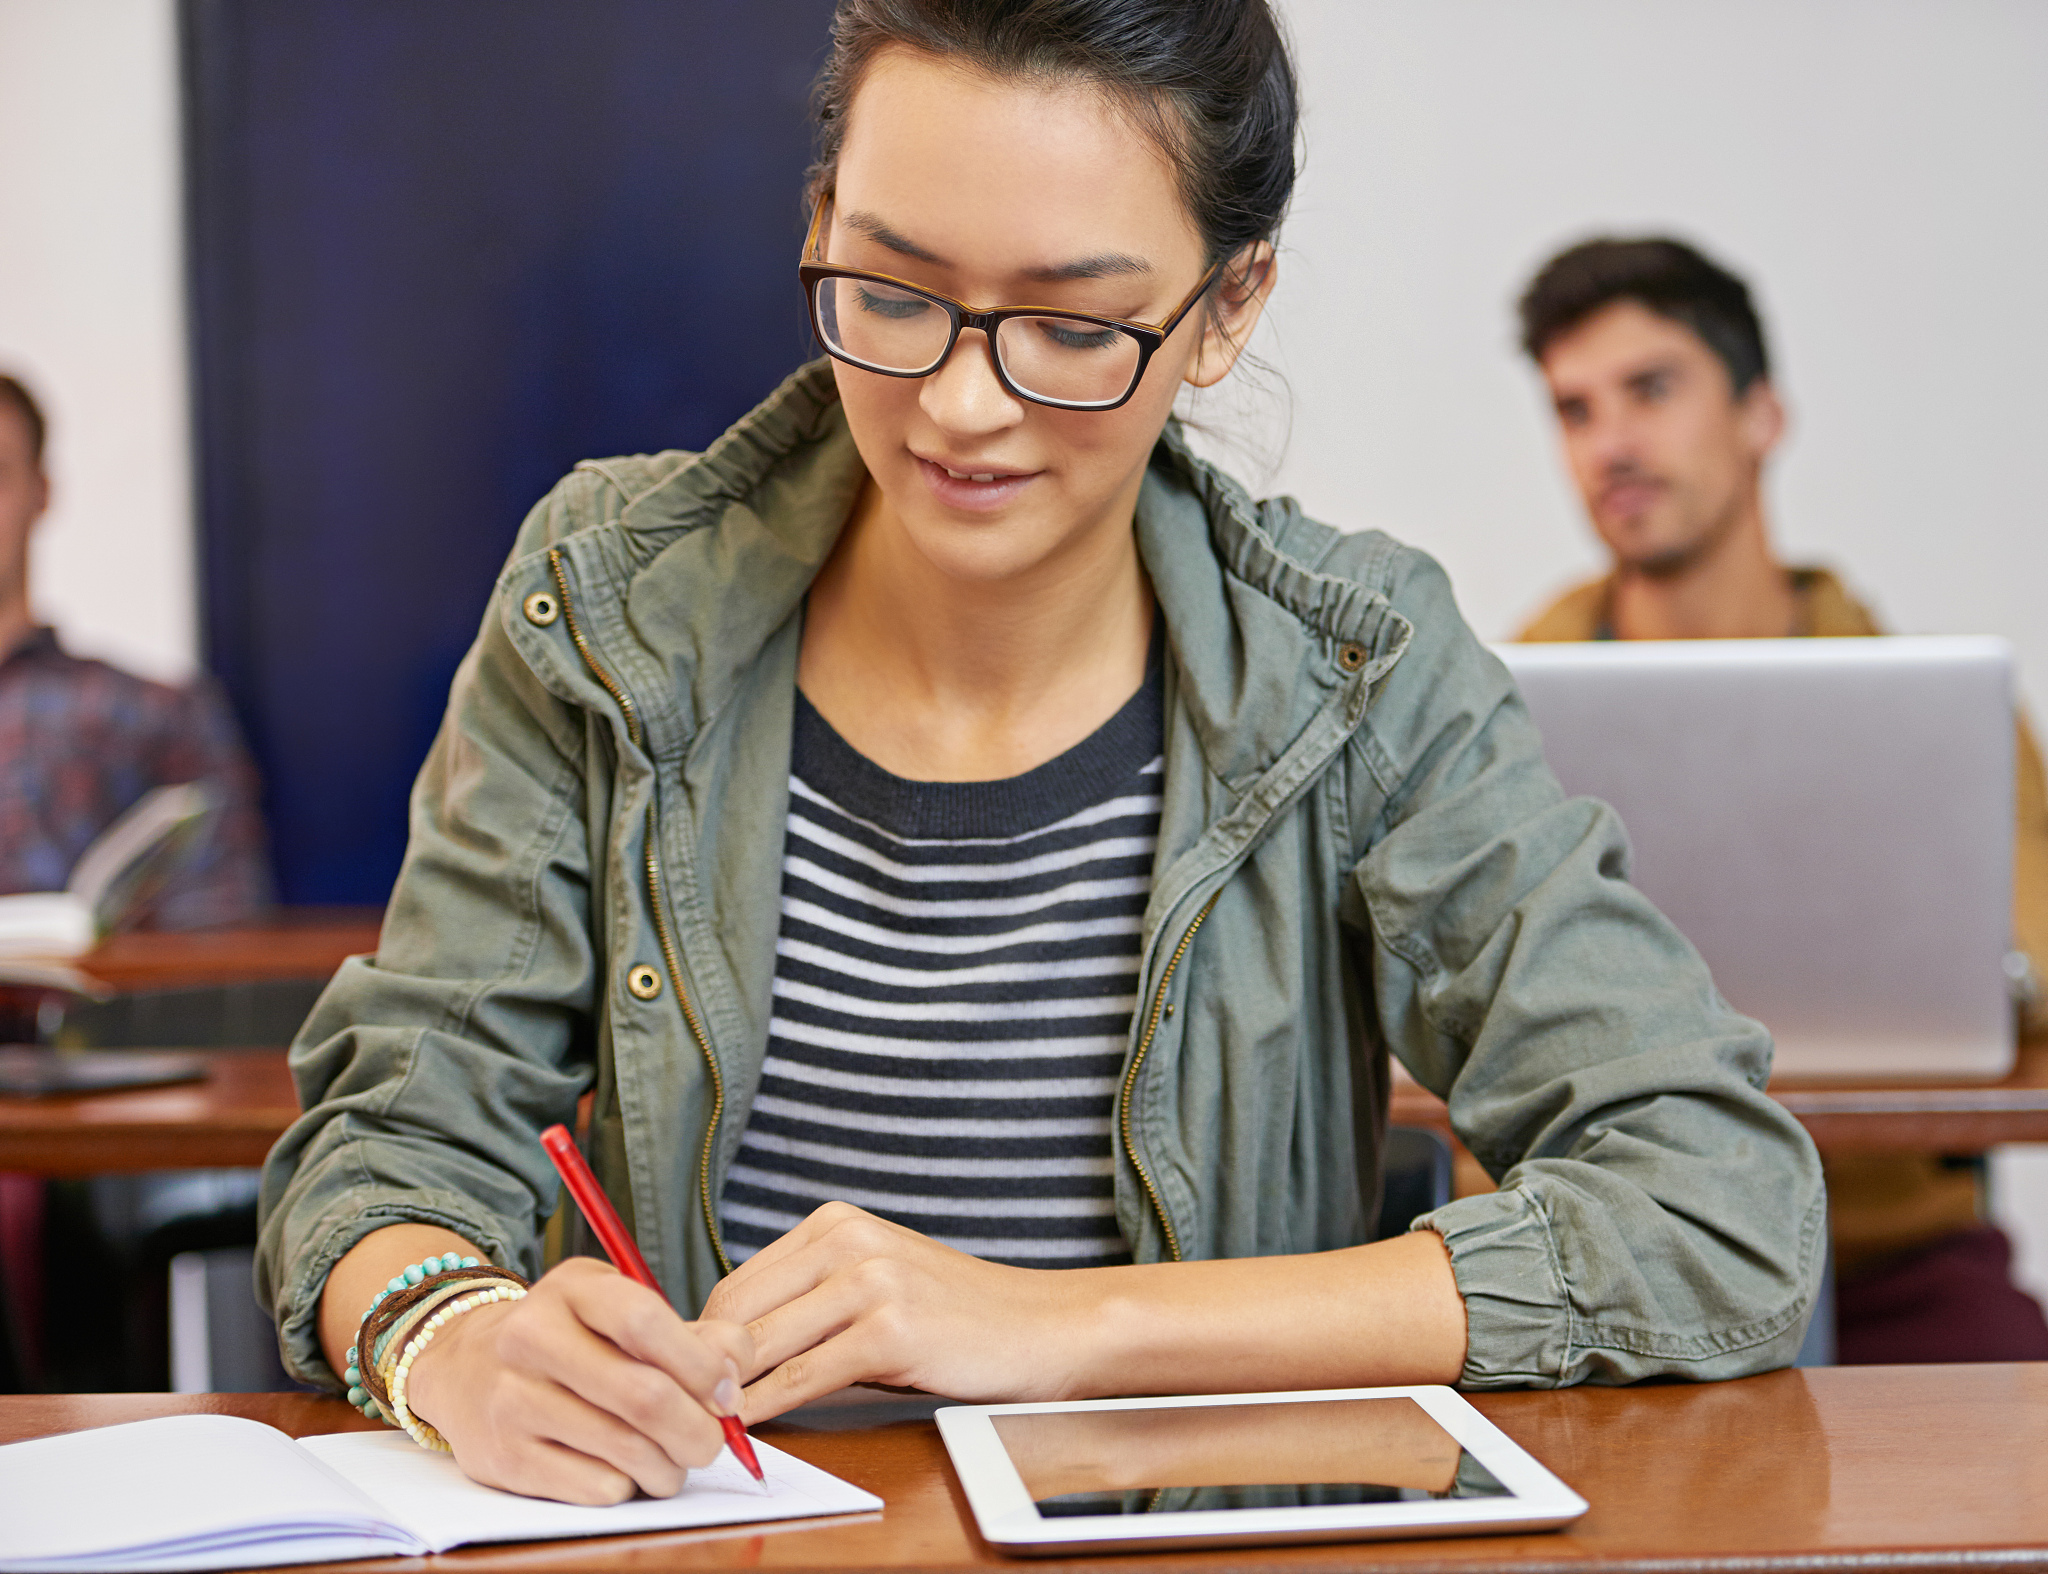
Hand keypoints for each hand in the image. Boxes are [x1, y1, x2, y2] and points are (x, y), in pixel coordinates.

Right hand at [402, 1256, 753, 1504]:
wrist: (465, 1368)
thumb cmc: (569, 1340)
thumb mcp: (620, 1311)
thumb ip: (690, 1334)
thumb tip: (734, 1372)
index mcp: (572, 1289)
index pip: (643, 1321)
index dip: (699, 1363)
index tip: (727, 1391)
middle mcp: (532, 1337)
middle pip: (643, 1395)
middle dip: (698, 1430)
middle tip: (711, 1441)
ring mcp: (513, 1400)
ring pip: (626, 1450)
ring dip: (671, 1466)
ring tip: (675, 1460)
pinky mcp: (505, 1458)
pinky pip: (597, 1486)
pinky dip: (630, 1485)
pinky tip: (625, 1469)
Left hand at [701, 1201, 1097, 1421]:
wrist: (1041, 1327)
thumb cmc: (955, 1315)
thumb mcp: (875, 1284)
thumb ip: (808, 1301)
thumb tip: (724, 1346)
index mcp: (836, 1223)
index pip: (736, 1283)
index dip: (701, 1338)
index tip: (684, 1379)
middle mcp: (848, 1241)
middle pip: (737, 1312)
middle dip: (702, 1367)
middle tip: (680, 1410)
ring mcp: (870, 1283)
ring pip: (761, 1345)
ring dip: (724, 1392)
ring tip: (703, 1424)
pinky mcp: (890, 1331)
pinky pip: (801, 1379)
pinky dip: (764, 1409)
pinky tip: (749, 1428)